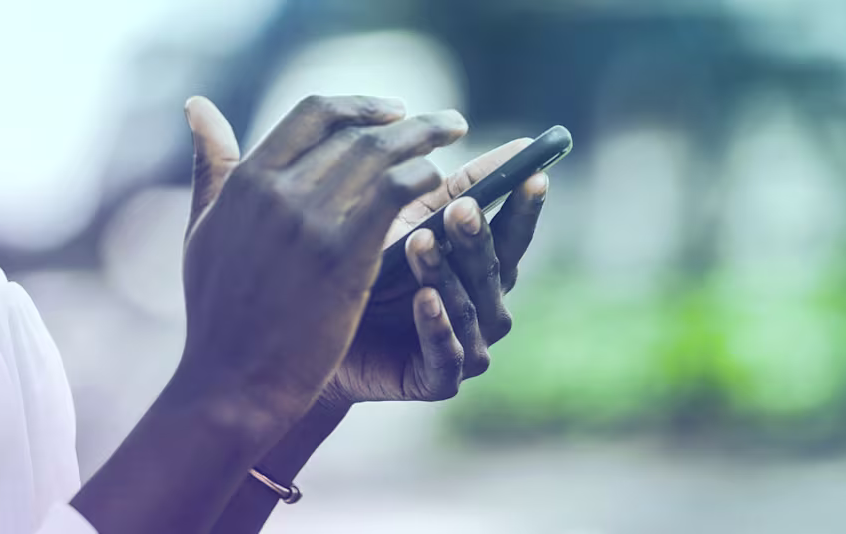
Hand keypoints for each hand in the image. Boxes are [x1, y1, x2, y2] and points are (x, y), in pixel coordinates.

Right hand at [175, 95, 466, 425]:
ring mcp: (308, 221)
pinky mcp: (342, 255)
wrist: (230, 380)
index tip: (392, 111)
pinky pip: (394, 194)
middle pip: (354, 132)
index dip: (358, 105)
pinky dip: (422, 179)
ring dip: (424, 140)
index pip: (311, 114)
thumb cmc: (216, 312)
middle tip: (445, 122)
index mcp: (245, 181)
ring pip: (380, 155)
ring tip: (455, 137)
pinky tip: (439, 186)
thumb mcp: (201, 227)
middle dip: (407, 121)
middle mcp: (275, 190)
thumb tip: (197, 105)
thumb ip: (209, 165)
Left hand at [320, 139, 550, 404]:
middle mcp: (486, 306)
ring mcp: (467, 345)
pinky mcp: (438, 380)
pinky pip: (446, 353)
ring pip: (470, 307)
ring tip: (419, 243)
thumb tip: (520, 144)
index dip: (525, 206)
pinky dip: (437, 327)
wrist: (312, 339)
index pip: (514, 232)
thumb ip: (459, 189)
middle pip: (494, 267)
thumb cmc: (366, 271)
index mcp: (485, 265)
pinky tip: (423, 300)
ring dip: (447, 273)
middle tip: (459, 209)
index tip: (534, 174)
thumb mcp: (409, 222)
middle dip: (477, 237)